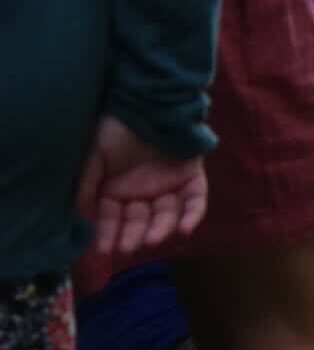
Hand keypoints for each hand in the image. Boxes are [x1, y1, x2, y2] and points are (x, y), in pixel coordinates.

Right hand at [74, 115, 208, 255]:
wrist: (145, 100)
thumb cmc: (116, 127)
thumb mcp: (94, 155)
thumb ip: (87, 184)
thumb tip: (82, 214)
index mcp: (117, 191)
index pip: (113, 219)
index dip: (109, 233)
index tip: (104, 248)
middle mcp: (143, 193)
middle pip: (140, 222)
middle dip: (133, 235)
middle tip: (128, 246)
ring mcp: (168, 186)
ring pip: (166, 215)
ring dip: (160, 228)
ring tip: (152, 239)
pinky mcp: (191, 178)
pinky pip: (195, 200)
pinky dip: (192, 215)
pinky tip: (185, 229)